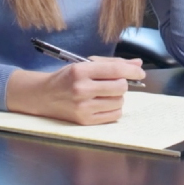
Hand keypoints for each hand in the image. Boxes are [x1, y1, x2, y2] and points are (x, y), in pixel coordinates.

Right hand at [5, 57, 144, 124]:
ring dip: (118, 96)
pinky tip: (104, 103)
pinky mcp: (84, 121)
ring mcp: (82, 107)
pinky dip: (114, 109)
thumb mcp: (85, 64)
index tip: (140, 72)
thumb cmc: (67, 78)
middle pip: (120, 86)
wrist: (43, 96)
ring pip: (119, 101)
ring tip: (105, 93)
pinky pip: (114, 115)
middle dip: (123, 83)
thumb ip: (112, 63)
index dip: (132, 70)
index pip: (115, 69)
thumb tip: (138, 63)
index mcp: (80, 70)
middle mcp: (81, 89)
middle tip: (115, 82)